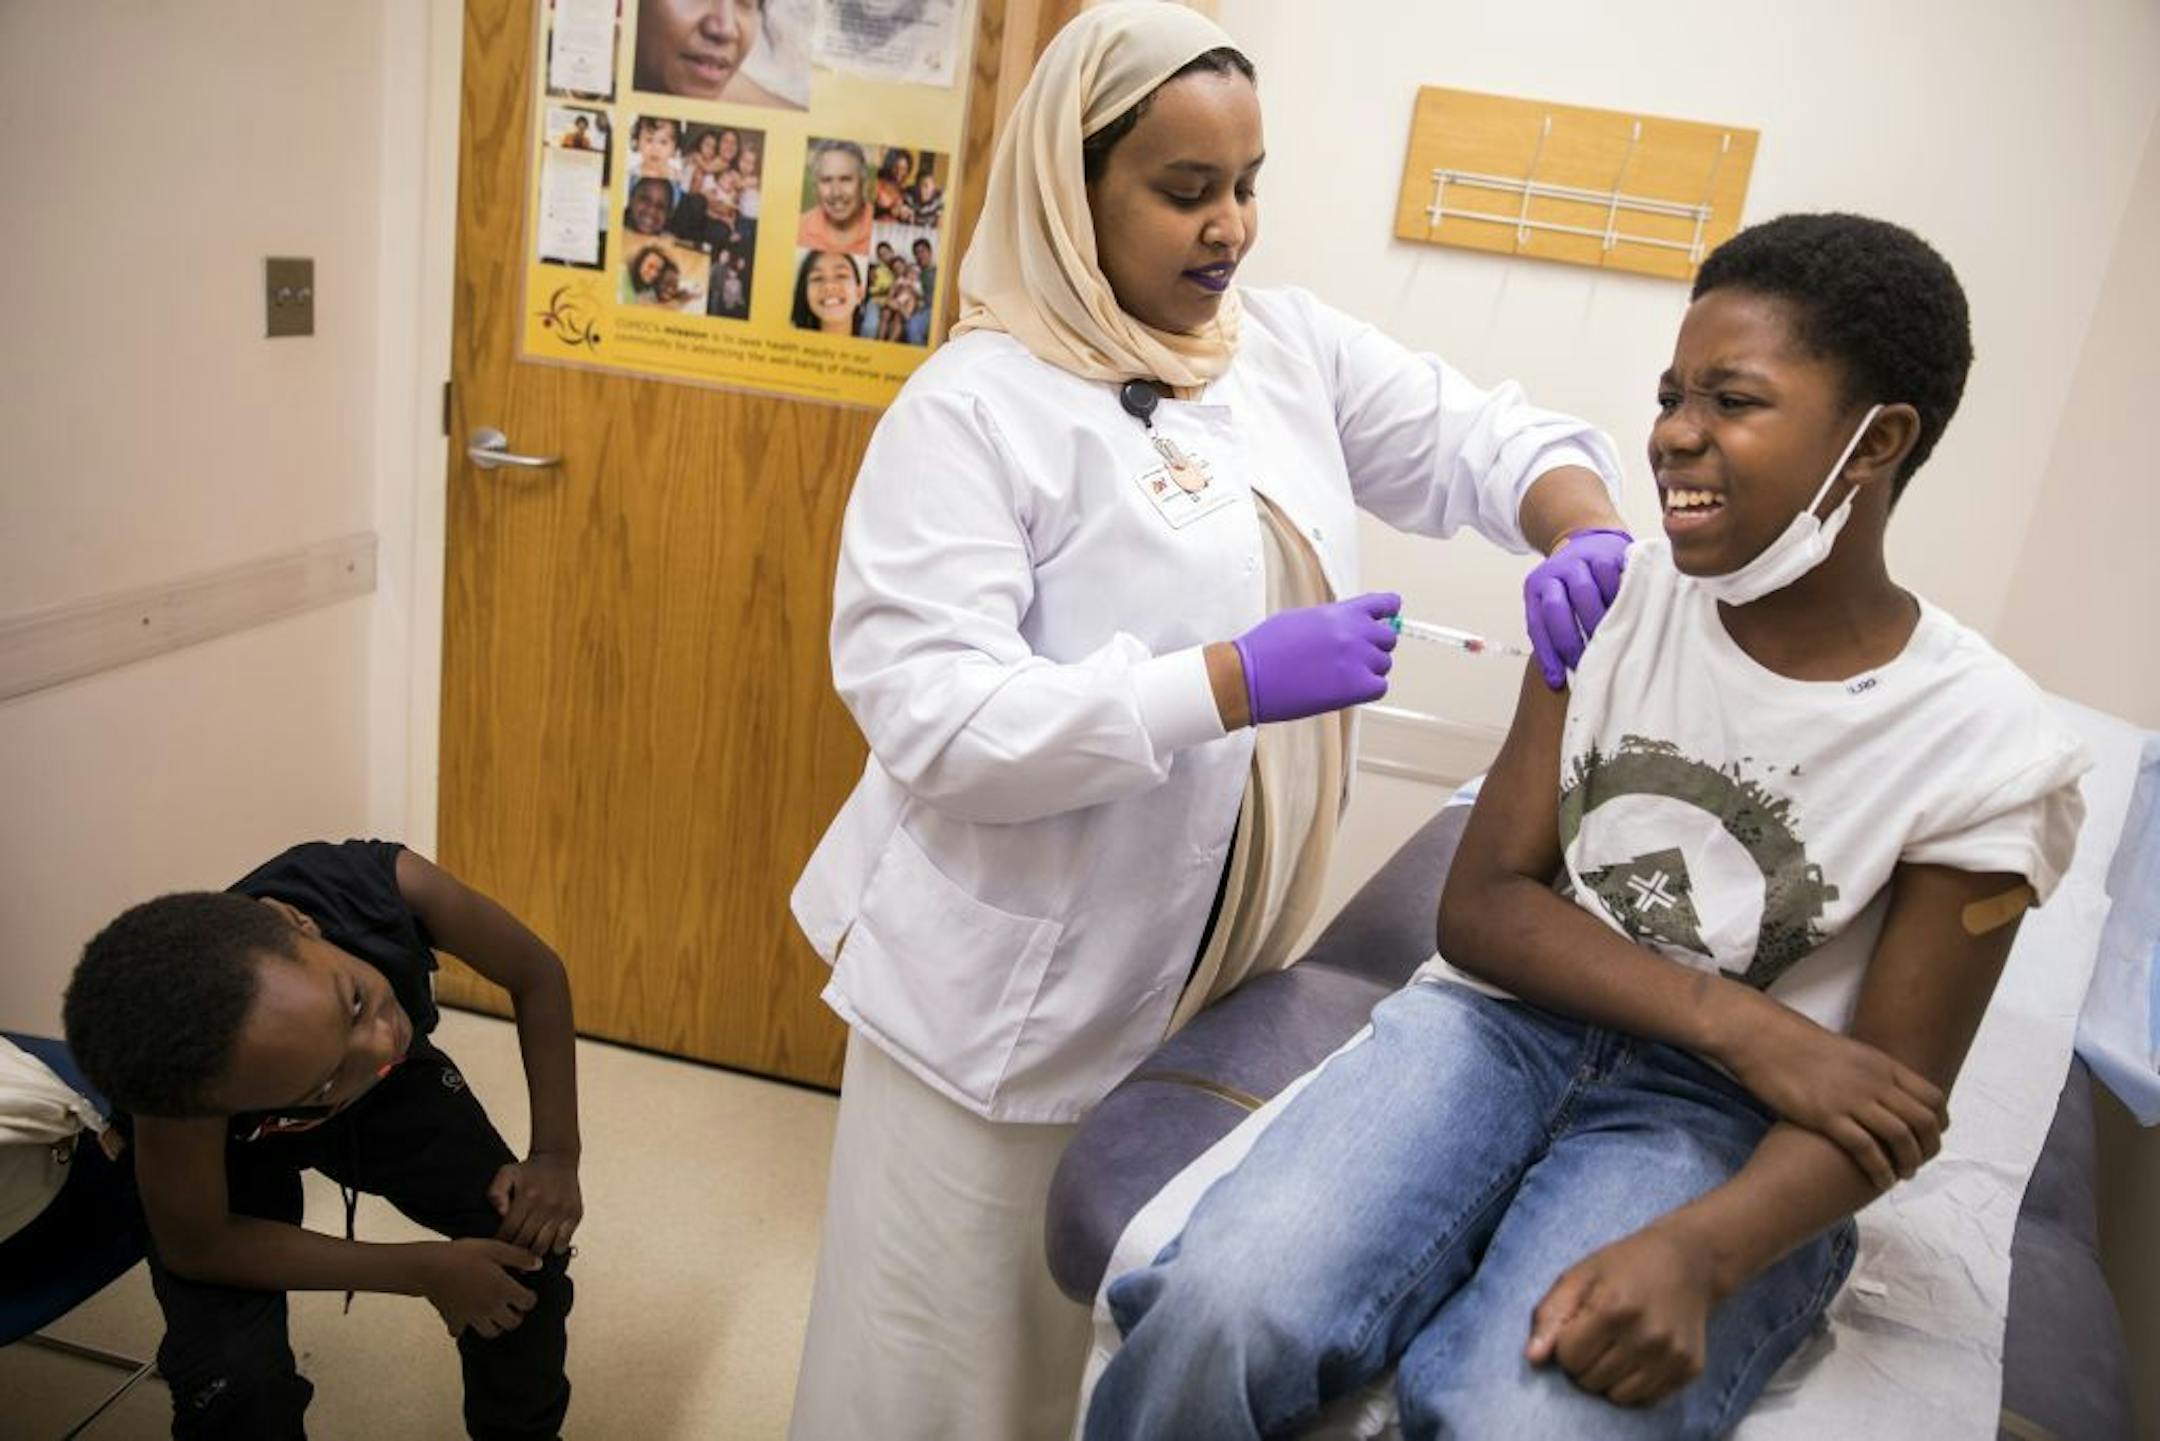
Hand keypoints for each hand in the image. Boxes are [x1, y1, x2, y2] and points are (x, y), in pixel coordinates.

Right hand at [420, 1238, 540, 1338]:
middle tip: (511, 1304)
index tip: (525, 1291)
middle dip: (516, 1314)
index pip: (528, 1303)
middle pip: (513, 1323)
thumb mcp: (495, 1248)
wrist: (429, 1267)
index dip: (529, 1297)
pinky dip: (466, 1327)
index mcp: (503, 1290)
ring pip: (492, 1332)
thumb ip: (519, 1257)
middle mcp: (491, 1308)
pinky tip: (466, 1314)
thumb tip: (539, 1264)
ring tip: (492, 1311)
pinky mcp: (455, 1321)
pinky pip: (463, 1332)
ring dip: (495, 1324)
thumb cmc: (463, 1254)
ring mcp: (472, 1317)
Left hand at [489, 1152, 582, 1254]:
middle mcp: (546, 1205)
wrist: (558, 1158)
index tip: (497, 1250)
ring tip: (526, 1261)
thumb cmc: (529, 1170)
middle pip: (526, 1241)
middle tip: (509, 1262)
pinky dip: (554, 1248)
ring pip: (544, 1245)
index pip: (510, 1230)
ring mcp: (562, 1211)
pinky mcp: (575, 1214)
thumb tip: (501, 1213)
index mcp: (527, 1197)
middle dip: (515, 1255)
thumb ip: (496, 1192)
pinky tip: (547, 1247)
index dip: (501, 1244)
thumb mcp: (507, 1173)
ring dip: (533, 1256)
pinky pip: (564, 1241)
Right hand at [1230, 593, 1399, 724]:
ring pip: (1384, 664)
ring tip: (1342, 676)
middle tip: (1355, 657)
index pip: (1383, 604)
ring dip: (1369, 670)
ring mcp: (1356, 660)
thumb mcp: (1300, 619)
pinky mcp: (1354, 687)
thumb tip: (1347, 627)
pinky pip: (1379, 687)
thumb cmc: (1265, 649)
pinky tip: (1347, 690)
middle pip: (1387, 638)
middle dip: (1375, 646)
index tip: (1388, 616)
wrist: (1249, 676)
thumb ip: (1331, 620)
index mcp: (1340, 613)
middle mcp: (1353, 632)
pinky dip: (1368, 689)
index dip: (1387, 611)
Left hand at [1524, 528, 1630, 688]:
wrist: (1589, 538)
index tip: (1558, 681)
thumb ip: (1554, 632)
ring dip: (1598, 620)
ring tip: (1610, 640)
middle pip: (1558, 609)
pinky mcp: (1606, 554)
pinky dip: (1617, 596)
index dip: (1548, 655)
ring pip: (1585, 592)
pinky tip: (1626, 613)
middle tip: (1589, 662)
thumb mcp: (1554, 602)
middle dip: (1573, 641)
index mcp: (1536, 588)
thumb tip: (1559, 679)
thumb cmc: (1572, 584)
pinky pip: (1611, 576)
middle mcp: (1554, 573)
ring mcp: (1580, 561)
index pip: (1538, 625)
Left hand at [1527, 1225, 1714, 1406]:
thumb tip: (1533, 1360)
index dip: (1566, 1344)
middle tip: (1598, 1336)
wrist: (1688, 1261)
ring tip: (1617, 1347)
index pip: (1569, 1357)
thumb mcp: (1579, 1276)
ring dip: (1608, 1378)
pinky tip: (1640, 1355)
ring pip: (1617, 1397)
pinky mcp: (1690, 1370)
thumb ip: (1549, 1316)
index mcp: (1614, 1308)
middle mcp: (1647, 1336)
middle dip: (1585, 1362)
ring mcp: (1672, 1356)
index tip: (1578, 1326)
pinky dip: (1635, 1385)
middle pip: (1590, 1380)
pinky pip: (1646, 1400)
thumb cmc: (1624, 1267)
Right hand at [1714, 995, 1946, 1189]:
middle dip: (1929, 1149)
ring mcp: (1852, 1098)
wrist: (1761, 1037)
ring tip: (1902, 1176)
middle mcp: (1875, 1081)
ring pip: (1901, 1137)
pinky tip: (1881, 1180)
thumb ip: (1869, 1073)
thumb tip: (1879, 1092)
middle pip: (1923, 1121)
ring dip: (1909, 1163)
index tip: (1930, 1140)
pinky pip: (1866, 1149)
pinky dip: (1881, 1170)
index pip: (1933, 1097)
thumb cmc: (1796, 1045)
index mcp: (1882, 1064)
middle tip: (1918, 1164)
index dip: (1939, 1124)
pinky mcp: (1826, 1115)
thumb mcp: (1846, 1052)